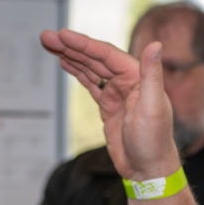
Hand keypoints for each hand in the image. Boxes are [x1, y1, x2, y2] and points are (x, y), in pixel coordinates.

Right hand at [39, 29, 179, 180]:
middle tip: (46, 36)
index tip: (63, 35)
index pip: (106, 54)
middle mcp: (127, 80)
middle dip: (70, 46)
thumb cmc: (154, 141)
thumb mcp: (153, 107)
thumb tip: (157, 44)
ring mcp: (117, 93)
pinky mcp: (108, 106)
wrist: (147, 169)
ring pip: (90, 68)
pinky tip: (64, 62)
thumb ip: (152, 75)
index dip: (84, 44)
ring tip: (49, 44)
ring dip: (70, 56)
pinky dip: (77, 71)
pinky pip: (90, 83)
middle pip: (95, 58)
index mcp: (138, 76)